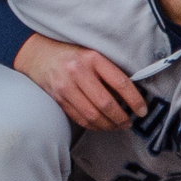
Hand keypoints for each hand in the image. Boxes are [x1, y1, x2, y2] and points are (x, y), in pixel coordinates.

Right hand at [13, 33, 146, 129]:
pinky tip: (102, 125)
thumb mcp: (93, 55)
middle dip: (121, 118)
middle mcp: (78, 72)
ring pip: (92, 114)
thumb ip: (109, 73)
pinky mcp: (57, 98)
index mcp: (93, 58)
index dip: (134, 100)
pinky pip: (79, 118)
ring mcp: (65, 87)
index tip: (142, 111)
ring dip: (108, 125)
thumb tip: (130, 98)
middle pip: (106, 103)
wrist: (37, 53)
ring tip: (117, 126)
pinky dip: (93, 125)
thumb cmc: (73, 54)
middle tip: (129, 123)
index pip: (120, 83)